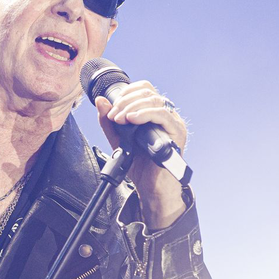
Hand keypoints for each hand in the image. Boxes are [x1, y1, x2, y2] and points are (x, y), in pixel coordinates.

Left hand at [95, 80, 188, 229]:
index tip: (112, 107)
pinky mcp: (177, 132)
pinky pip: (163, 115)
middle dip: (125, 101)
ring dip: (132, 107)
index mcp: (155, 113)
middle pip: (148, 93)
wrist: (151, 188)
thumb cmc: (140, 166)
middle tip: (113, 116)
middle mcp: (166, 115)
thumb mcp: (119, 140)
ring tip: (119, 119)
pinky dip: (144, 114)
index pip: (144, 89)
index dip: (127, 93)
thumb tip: (101, 101)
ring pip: (155, 101)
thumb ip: (109, 122)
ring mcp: (173, 123)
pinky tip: (132, 120)